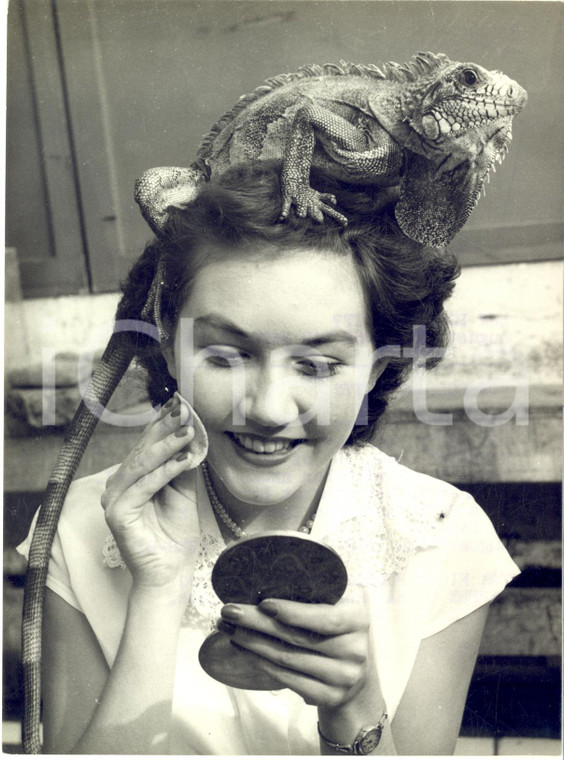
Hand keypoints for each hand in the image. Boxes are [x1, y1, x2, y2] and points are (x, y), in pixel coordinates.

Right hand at [101, 396, 201, 590]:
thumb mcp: (185, 490)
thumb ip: (183, 463)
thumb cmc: (176, 532)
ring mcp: (114, 498)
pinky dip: (164, 472)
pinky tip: (183, 460)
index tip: (181, 403)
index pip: (147, 444)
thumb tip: (192, 432)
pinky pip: (142, 486)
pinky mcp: (116, 513)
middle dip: (165, 428)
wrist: (172, 570)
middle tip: (185, 410)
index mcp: (132, 477)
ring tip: (189, 433)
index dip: (163, 423)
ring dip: (167, 446)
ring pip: (141, 464)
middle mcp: (119, 484)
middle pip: (142, 449)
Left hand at [219, 592, 370, 707]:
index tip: (263, 604)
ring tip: (229, 629)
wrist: (356, 676)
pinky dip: (260, 663)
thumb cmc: (338, 631)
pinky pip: (286, 679)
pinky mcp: (327, 696)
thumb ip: (315, 598)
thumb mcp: (338, 608)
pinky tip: (244, 649)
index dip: (293, 612)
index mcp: (358, 620)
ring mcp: (341, 677)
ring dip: (252, 643)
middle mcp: (354, 651)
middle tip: (229, 611)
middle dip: (257, 623)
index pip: (325, 618)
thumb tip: (266, 582)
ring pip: (286, 659)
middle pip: (296, 638)